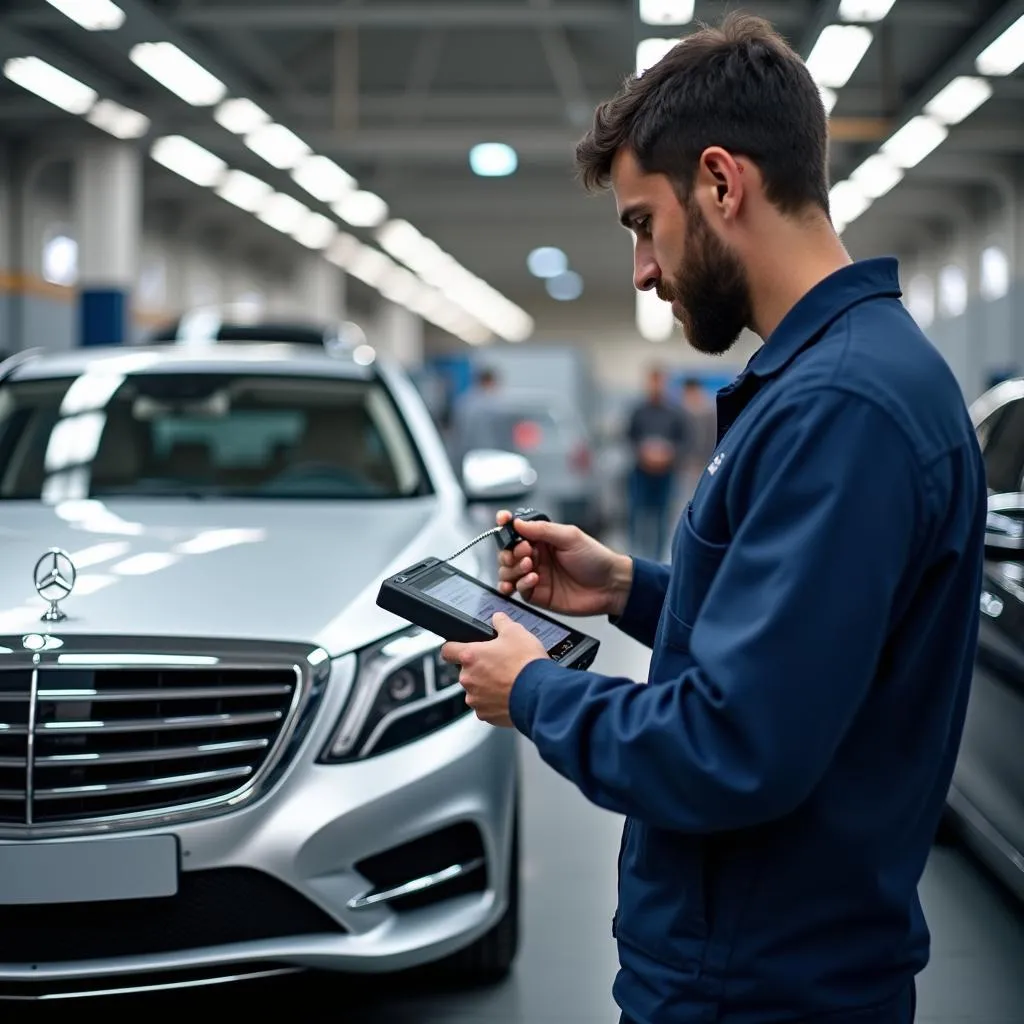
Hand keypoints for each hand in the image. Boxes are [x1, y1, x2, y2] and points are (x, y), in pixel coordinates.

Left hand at [441, 613, 547, 727]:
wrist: (539, 694)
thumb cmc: (526, 664)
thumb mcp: (516, 632)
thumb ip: (502, 623)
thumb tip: (497, 618)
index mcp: (470, 656)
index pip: (447, 650)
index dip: (454, 648)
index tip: (459, 649)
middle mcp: (468, 679)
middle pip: (466, 672)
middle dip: (480, 669)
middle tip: (499, 665)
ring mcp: (476, 699)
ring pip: (476, 690)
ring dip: (487, 687)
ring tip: (508, 682)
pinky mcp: (485, 715)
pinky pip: (486, 707)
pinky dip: (495, 703)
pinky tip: (510, 696)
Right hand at [495, 509, 632, 618]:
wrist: (610, 586)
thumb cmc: (595, 558)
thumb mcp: (570, 536)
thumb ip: (542, 530)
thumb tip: (518, 523)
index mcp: (542, 539)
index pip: (517, 531)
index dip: (505, 526)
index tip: (501, 521)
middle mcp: (536, 556)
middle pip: (507, 553)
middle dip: (510, 552)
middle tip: (525, 552)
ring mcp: (535, 576)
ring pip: (507, 572)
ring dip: (513, 569)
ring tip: (530, 567)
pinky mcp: (537, 595)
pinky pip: (518, 589)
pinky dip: (520, 584)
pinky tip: (533, 579)